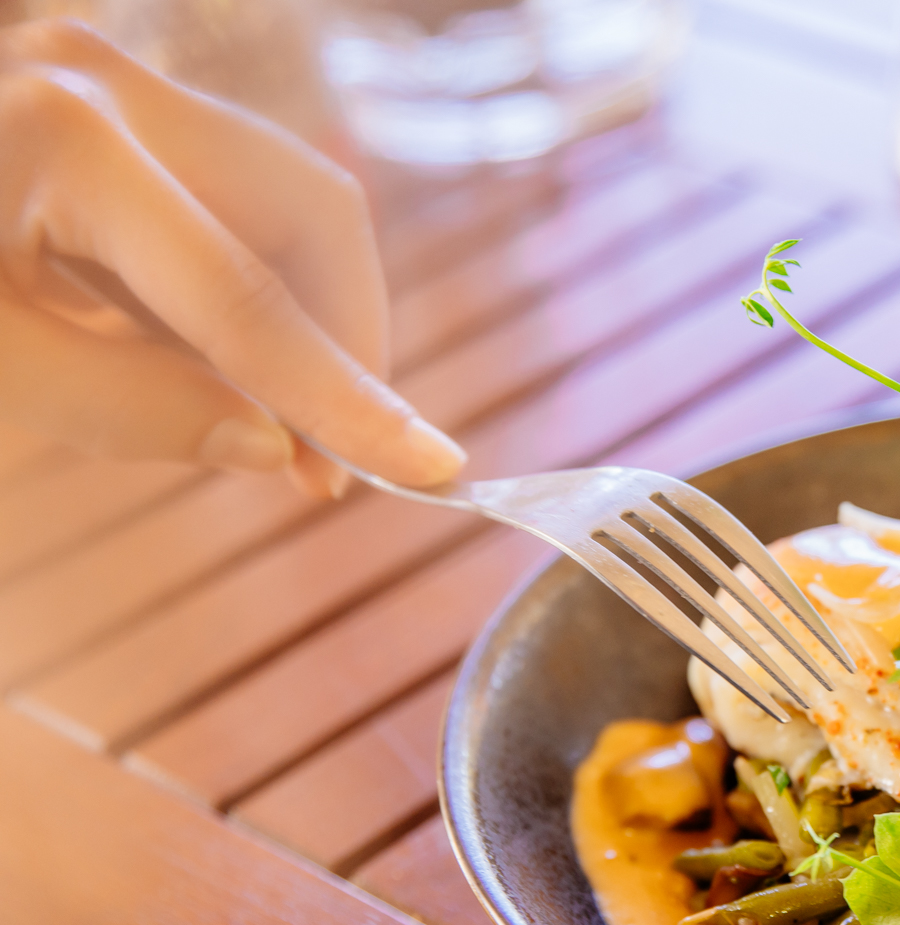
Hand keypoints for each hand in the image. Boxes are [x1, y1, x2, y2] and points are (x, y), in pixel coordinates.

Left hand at [0, 18, 464, 495]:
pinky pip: (233, 197)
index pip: (247, 300)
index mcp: (66, 141)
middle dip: (348, 340)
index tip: (433, 471)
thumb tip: (269, 444)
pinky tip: (222, 364)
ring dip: (311, 317)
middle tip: (329, 464)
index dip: (347, 399)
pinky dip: (252, 288)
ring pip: (289, 198)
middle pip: (310, 212)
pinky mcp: (107, 102)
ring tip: (278, 426)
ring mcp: (111, 78)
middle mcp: (108, 83)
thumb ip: (125, 406)